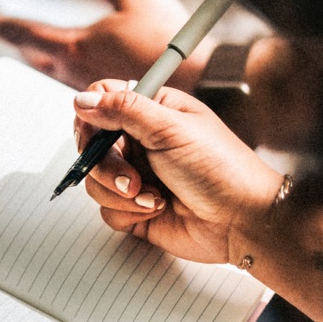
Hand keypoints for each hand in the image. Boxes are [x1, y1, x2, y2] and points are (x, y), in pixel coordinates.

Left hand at [0, 0, 211, 91]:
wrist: (200, 84)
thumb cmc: (166, 41)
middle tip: (2, 32)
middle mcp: (73, 77)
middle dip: (20, 43)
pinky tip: (82, 71)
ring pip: (55, 73)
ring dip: (44, 59)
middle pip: (35, 57)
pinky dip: (72, 72)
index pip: (21, 33)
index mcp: (73, 49)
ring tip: (36, 49)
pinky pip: (78, 87)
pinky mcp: (105, 107)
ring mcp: (89, 95)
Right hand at [72, 80, 282, 264]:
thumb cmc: (220, 169)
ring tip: (152, 196)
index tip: (94, 136)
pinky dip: (127, 212)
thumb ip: (123, 109)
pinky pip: (106, 209)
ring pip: (95, 181)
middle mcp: (140, 142)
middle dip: (107, 166)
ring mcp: (135, 176)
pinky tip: (157, 209)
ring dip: (119, 192)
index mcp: (152, 111)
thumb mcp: (171, 128)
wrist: (240, 221)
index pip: (102, 101)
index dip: (90, 118)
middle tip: (129, 178)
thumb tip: (82, 100)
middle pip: (93, 146)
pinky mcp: (134, 209)